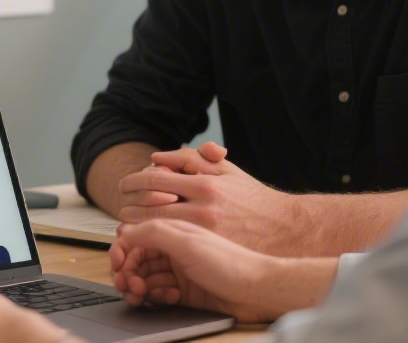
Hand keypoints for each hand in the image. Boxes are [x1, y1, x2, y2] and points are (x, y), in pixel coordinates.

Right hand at [111, 219, 310, 322]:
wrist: (258, 290)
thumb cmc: (230, 262)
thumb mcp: (188, 241)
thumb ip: (154, 231)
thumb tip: (124, 231)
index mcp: (173, 228)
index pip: (135, 236)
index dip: (121, 250)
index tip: (116, 264)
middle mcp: (173, 247)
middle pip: (136, 258)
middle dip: (127, 271)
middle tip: (128, 284)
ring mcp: (178, 269)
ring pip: (144, 277)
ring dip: (138, 286)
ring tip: (141, 293)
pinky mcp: (183, 290)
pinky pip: (157, 293)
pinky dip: (156, 296)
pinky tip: (167, 297)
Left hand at [117, 142, 295, 254]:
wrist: (284, 232)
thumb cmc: (254, 200)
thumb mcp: (229, 172)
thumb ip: (196, 160)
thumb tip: (159, 157)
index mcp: (206, 183)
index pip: (157, 177)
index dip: (135, 180)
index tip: (126, 184)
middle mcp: (203, 206)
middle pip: (150, 201)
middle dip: (131, 203)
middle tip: (123, 205)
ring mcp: (203, 231)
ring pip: (154, 225)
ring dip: (135, 223)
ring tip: (128, 223)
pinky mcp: (206, 250)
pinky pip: (167, 245)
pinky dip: (151, 240)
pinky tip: (145, 239)